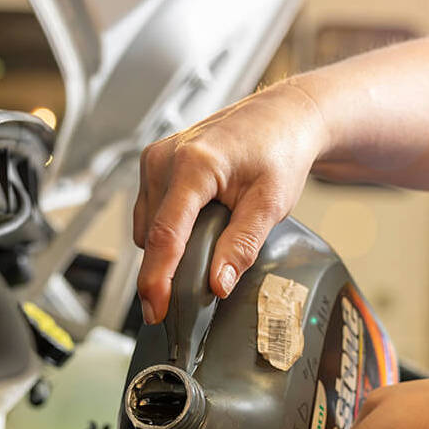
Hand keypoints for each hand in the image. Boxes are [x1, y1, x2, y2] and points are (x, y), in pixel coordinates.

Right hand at [134, 80, 328, 323]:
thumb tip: (218, 285)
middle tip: (194, 295)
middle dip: (166, 270)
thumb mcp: (270, 205)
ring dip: (168, 249)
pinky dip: (168, 230)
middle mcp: (165, 158)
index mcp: (193, 164)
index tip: (155, 309)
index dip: (157, 279)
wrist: (282, 119)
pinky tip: (198, 228)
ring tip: (209, 245)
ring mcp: (155, 159)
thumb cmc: (279, 151)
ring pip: (146, 226)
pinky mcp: (155, 164)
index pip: (165, 234)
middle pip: (151, 234)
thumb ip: (242, 246)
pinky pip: (149, 212)